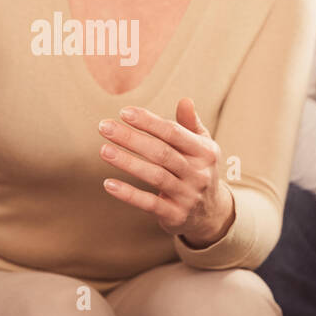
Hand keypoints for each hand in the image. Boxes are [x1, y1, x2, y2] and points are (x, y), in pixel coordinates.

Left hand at [98, 98, 234, 247]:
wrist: (211, 213)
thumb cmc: (198, 170)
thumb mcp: (201, 147)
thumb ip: (190, 125)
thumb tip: (185, 100)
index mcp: (205, 152)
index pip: (174, 133)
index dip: (148, 122)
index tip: (124, 112)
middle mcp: (199, 174)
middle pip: (162, 153)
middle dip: (131, 138)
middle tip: (104, 127)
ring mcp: (188, 196)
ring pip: (155, 176)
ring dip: (127, 163)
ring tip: (103, 150)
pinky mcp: (175, 215)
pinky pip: (149, 204)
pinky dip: (129, 194)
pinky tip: (109, 184)